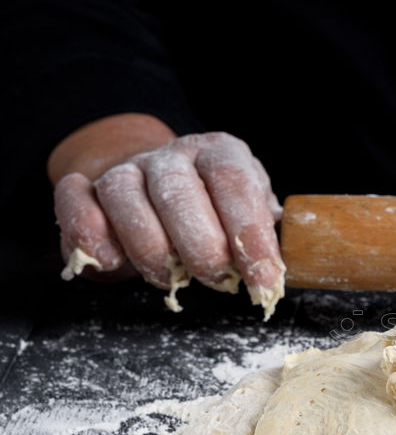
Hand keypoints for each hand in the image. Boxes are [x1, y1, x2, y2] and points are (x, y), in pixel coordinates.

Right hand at [50, 114, 283, 317]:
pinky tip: (110, 260)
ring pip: (125, 196)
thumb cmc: (217, 213)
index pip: (234, 183)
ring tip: (172, 278)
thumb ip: (265, 234)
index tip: (264, 280)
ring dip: (151, 248)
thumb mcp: (252, 216)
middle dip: (201, 247)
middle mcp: (173, 155)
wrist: (162, 188)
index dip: (250, 235)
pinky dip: (87, 231)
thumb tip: (281, 266)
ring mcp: (127, 169)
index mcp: (220, 153)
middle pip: (178, 191)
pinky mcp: (88, 189)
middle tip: (217, 280)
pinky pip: (75, 200)